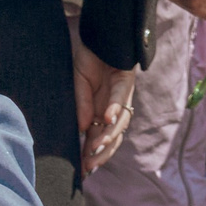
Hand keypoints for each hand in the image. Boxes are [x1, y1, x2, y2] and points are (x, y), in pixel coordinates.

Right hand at [70, 38, 136, 172]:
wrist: (101, 35)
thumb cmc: (89, 60)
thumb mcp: (78, 85)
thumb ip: (81, 106)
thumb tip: (82, 130)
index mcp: (101, 111)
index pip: (99, 138)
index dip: (92, 154)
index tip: (82, 171)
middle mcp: (114, 107)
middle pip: (113, 136)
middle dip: (101, 152)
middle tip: (88, 167)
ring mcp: (122, 96)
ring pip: (120, 122)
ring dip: (108, 135)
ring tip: (95, 148)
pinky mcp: (126, 81)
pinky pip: (121, 98)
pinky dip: (114, 109)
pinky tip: (107, 119)